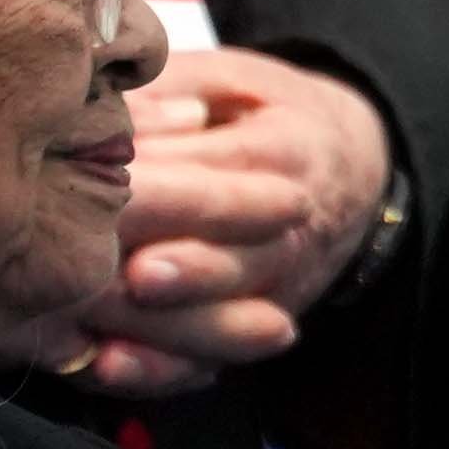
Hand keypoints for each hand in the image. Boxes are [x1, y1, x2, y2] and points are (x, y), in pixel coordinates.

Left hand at [83, 53, 397, 403]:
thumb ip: (169, 90)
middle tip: (98, 271)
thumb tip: (101, 104)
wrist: (351, 168)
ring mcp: (277, 286)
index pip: (218, 178)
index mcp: (284, 152)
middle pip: (221, 257)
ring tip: (96, 317)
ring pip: (218, 317)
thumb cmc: (265, 113)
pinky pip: (208, 361)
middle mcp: (290, 230)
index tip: (102, 197)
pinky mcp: (254, 326)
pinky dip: (160, 369)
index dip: (159, 190)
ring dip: (155, 324)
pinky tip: (111, 365)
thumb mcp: (229, 79)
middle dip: (162, 268)